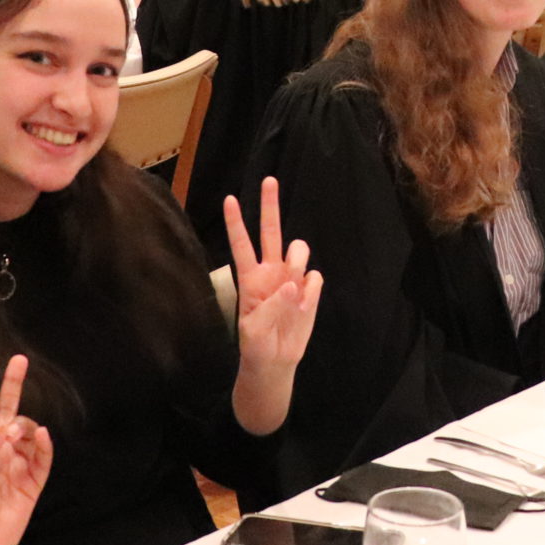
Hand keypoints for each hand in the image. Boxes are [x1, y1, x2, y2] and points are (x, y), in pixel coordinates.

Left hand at [0, 352, 52, 544]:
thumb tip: (2, 428)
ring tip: (18, 432)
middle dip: (12, 386)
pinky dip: (44, 446)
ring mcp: (14, 468)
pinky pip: (42, 462)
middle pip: (6, 413)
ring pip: (26, 435)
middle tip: (19, 361)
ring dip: (24, 426)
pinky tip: (41, 435)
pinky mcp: (30, 487)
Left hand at [226, 178, 321, 380]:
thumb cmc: (256, 345)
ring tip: (293, 288)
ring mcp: (291, 279)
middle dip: (269, 206)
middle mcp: (270, 272)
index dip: (236, 223)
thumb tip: (295, 283)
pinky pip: (315, 278)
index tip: (229, 199)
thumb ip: (273, 305)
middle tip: (268, 180)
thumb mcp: (254, 330)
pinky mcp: (310, 291)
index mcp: (250, 279)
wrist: (276, 363)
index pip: (242, 245)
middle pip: (271, 232)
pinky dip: (311, 292)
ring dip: (298, 260)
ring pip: (299, 250)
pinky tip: (303, 308)